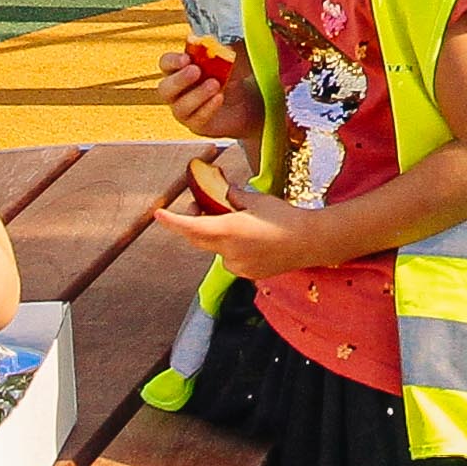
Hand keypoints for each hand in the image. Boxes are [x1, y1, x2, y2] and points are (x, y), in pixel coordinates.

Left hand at [154, 188, 323, 280]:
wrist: (309, 242)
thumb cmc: (283, 217)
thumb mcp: (256, 200)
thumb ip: (233, 196)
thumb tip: (221, 191)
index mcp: (228, 230)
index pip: (191, 227)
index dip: (171, 222)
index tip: (158, 214)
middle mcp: (228, 251)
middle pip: (198, 239)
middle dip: (194, 224)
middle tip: (200, 206)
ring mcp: (236, 266)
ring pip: (216, 249)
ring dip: (217, 236)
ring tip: (239, 222)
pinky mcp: (246, 274)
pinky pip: (230, 259)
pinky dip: (232, 248)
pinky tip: (252, 239)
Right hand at [158, 44, 256, 140]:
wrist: (245, 103)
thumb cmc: (230, 77)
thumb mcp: (228, 60)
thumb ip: (221, 50)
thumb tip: (217, 41)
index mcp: (179, 70)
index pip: (165, 64)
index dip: (172, 61)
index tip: (186, 57)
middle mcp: (176, 92)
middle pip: (165, 88)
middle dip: (179, 79)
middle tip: (195, 70)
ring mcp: (184, 110)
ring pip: (180, 107)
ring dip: (197, 94)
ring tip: (215, 84)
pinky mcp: (196, 125)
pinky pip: (197, 119)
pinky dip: (208, 108)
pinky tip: (219, 98)